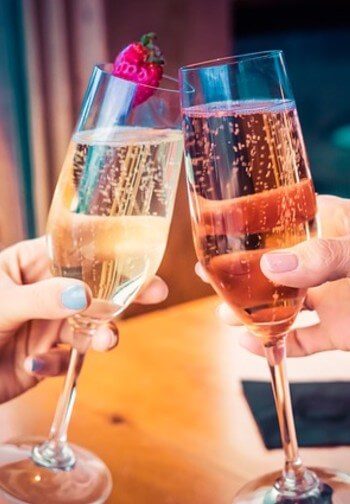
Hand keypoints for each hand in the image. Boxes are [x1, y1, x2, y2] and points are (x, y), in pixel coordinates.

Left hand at [0, 237, 167, 402]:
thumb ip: (42, 298)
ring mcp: (47, 324)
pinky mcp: (45, 356)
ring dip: (99, 333)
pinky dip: (58, 363)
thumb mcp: (0, 304)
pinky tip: (34, 364)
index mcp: (29, 264)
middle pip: (93, 288)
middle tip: (154, 291)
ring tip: (104, 341)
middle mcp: (44, 292)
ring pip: (87, 325)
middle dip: (122, 292)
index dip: (109, 255)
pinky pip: (67, 358)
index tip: (139, 259)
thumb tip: (85, 294)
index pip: (76, 253)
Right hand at [196, 195, 349, 356]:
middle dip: (239, 273)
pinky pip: (303, 341)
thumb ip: (323, 255)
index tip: (217, 234)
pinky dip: (276, 345)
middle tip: (208, 275)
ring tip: (225, 316)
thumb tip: (270, 265)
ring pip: (282, 304)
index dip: (248, 227)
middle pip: (273, 266)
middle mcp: (324, 263)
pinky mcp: (340, 332)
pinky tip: (251, 342)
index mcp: (331, 228)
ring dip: (251, 312)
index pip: (283, 221)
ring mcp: (331, 298)